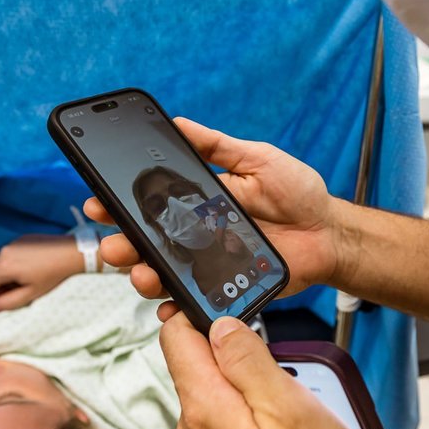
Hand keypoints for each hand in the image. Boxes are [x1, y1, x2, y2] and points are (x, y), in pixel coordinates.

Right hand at [0, 235, 84, 312]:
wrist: (70, 252)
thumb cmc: (52, 275)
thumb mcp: (31, 294)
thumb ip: (8, 303)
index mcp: (4, 267)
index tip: (9, 294)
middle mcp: (4, 252)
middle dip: (3, 282)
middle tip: (24, 286)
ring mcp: (12, 243)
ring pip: (2, 263)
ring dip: (10, 271)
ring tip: (31, 274)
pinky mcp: (20, 238)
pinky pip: (12, 253)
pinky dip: (17, 260)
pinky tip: (34, 263)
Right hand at [86, 117, 339, 320]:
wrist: (329, 233)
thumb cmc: (298, 193)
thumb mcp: (257, 159)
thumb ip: (218, 146)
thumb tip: (179, 122)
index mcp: (198, 202)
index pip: (150, 204)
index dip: (120, 204)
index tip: (98, 201)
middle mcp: (197, 234)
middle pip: (147, 243)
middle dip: (123, 244)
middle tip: (113, 244)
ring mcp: (209, 264)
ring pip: (164, 274)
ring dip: (144, 275)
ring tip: (142, 273)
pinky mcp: (226, 289)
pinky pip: (195, 301)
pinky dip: (178, 306)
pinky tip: (170, 306)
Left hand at [161, 314, 419, 428]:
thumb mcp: (290, 408)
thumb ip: (248, 361)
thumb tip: (220, 323)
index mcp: (204, 408)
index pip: (175, 335)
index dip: (202, 309)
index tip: (237, 305)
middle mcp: (195, 428)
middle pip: (196, 358)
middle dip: (233, 344)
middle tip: (278, 354)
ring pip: (217, 386)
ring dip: (250, 377)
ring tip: (290, 394)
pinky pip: (230, 414)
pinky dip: (255, 404)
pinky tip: (287, 421)